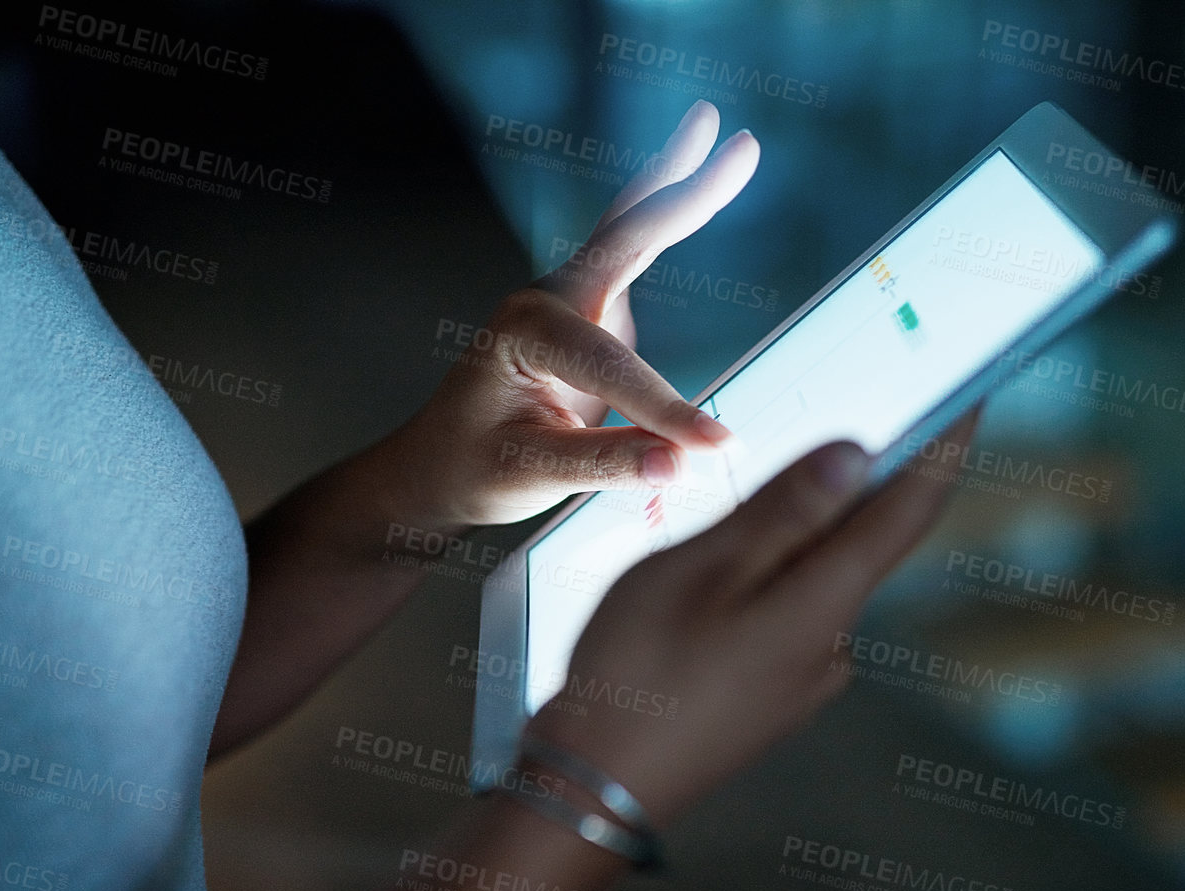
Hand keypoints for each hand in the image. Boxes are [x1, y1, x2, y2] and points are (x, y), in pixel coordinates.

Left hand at [382, 101, 759, 528]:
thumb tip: (680, 464)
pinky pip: (632, 250)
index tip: (718, 446)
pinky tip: (689, 175)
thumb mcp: (531, 475)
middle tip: (746, 144)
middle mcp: (545, 299)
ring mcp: (569, 299)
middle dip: (689, 194)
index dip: (667, 408)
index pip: (611, 367)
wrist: (437, 464)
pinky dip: (663, 211)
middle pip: (628, 237)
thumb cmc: (472, 468)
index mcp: (523, 333)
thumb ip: (607, 466)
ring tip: (711, 121)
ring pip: (630, 228)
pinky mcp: (591, 313)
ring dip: (677, 180)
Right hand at [525, 416, 978, 826]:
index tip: (971, 390)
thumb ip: (782, 512)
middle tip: (851, 416)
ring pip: (818, 580)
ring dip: (802, 532)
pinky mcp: (769, 700)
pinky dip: (772, 576)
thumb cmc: (636, 674)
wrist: (593, 790)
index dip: (946, 444)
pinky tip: (718, 574)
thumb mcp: (701, 570)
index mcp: (823, 604)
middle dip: (864, 481)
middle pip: (867, 542)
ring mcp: (802, 680)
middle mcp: (831, 645)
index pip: (911, 508)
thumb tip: (857, 457)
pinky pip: (788, 615)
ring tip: (750, 497)